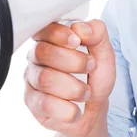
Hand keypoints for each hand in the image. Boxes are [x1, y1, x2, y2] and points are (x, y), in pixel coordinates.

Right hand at [24, 19, 115, 136]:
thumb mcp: (104, 53)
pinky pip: (44, 103)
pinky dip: (67, 108)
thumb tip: (81, 28)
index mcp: (52, 39)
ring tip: (86, 92)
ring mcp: (32, 79)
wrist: (93, 109)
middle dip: (73, 61)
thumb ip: (97, 33)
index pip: (45, 29)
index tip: (77, 42)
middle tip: (90, 67)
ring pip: (44, 79)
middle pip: (42, 52)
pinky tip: (75, 108)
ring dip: (73, 87)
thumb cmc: (94, 77)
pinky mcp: (32, 102)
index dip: (60, 34)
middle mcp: (37, 57)